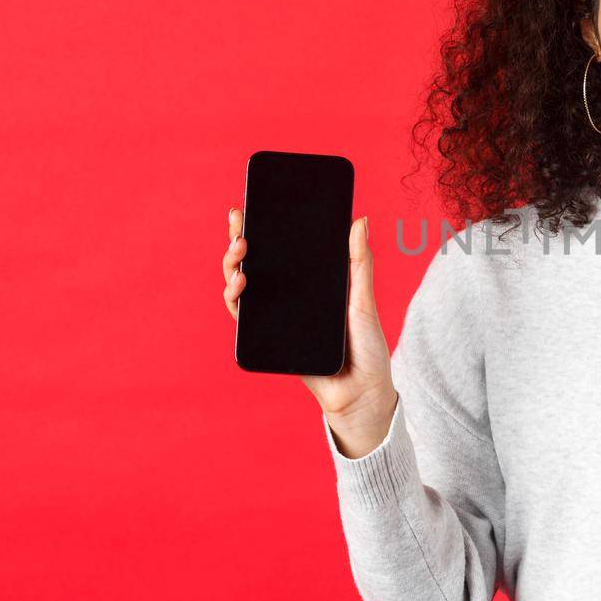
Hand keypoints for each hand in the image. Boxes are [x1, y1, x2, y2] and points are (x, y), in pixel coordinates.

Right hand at [223, 206, 397, 424]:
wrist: (360, 393)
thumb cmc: (367, 348)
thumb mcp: (363, 300)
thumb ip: (359, 262)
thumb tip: (358, 219)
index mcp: (313, 283)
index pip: (283, 251)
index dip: (263, 229)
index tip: (251, 207)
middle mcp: (291, 298)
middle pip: (257, 265)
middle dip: (240, 243)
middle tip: (241, 229)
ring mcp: (277, 318)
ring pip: (243, 288)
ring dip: (233, 268)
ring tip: (240, 256)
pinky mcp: (269, 340)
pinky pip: (245, 318)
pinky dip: (235, 301)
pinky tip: (239, 286)